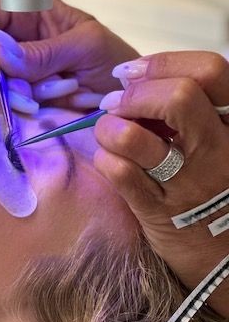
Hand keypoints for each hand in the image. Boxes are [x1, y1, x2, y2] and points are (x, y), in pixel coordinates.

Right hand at [0, 0, 138, 112]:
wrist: (126, 100)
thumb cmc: (114, 62)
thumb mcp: (85, 48)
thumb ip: (43, 52)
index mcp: (24, 9)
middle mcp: (10, 37)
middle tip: (22, 95)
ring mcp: (9, 70)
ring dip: (6, 97)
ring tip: (42, 102)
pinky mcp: (13, 98)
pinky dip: (12, 111)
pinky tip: (38, 110)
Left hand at [94, 51, 228, 317]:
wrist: (223, 258)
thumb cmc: (214, 191)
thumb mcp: (218, 145)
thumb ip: (191, 113)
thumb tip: (138, 83)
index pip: (211, 71)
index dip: (163, 63)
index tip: (130, 72)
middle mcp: (219, 150)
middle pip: (178, 96)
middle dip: (134, 94)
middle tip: (116, 103)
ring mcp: (189, 183)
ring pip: (136, 137)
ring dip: (110, 127)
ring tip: (108, 132)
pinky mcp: (159, 212)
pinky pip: (120, 173)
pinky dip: (104, 159)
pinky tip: (108, 160)